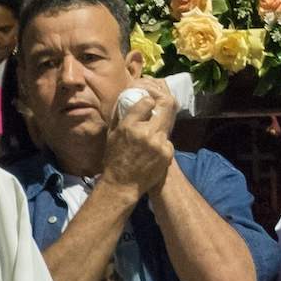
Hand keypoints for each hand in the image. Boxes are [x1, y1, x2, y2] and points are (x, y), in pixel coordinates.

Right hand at [100, 84, 175, 198]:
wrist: (122, 184)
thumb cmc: (114, 158)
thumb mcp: (112, 133)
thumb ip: (121, 113)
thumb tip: (129, 95)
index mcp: (129, 126)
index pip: (147, 101)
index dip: (149, 99)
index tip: (148, 102)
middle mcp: (146, 133)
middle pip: (166, 105)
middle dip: (164, 100)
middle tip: (159, 104)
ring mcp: (159, 144)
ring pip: (168, 122)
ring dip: (161, 123)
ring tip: (152, 129)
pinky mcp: (167, 153)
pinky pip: (168, 139)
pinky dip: (162, 140)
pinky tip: (153, 148)